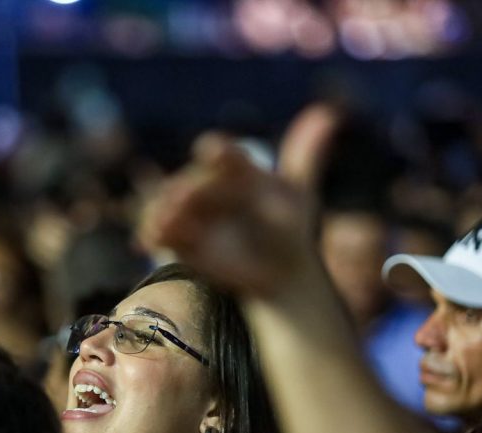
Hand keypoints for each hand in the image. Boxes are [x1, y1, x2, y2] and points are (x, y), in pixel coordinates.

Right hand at [138, 104, 339, 298]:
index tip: (213, 151)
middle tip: (184, 199)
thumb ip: (305, 156)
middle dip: (187, 188)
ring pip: (168, 202)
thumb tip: (329, 114)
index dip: (216, 152)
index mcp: (234, 168)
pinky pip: (159, 230)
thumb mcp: (299, 194)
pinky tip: (153, 239)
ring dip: (162, 209)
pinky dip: (153, 231)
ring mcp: (190, 210)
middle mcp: (207, 184)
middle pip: (191, 181)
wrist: (280, 271)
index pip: (220, 153)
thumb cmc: (291, 227)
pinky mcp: (179, 236)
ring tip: (165, 222)